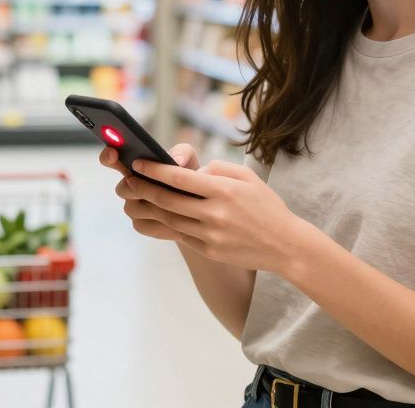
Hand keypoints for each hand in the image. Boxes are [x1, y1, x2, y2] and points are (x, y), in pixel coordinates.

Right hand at [101, 143, 199, 240]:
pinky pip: (143, 226)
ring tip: (175, 203)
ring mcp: (133, 207)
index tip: (113, 153)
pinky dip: (159, 222)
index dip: (108, 157)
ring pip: (132, 209)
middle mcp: (129, 186)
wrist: (198, 204)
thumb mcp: (189, 159)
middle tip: (154, 184)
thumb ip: (182, 152)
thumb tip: (176, 160)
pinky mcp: (142, 225)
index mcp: (135, 166)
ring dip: (152, 205)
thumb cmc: (189, 176)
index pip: (111, 160)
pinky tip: (179, 219)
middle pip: (122, 189)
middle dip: (137, 187)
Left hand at [116, 155, 310, 273]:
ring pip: (170, 219)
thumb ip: (217, 169)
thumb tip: (190, 172)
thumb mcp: (247, 177)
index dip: (154, 171)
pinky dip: (168, 224)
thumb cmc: (266, 206)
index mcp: (224, 191)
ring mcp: (211, 235)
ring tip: (138, 197)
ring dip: (150, 208)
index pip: (180, 178)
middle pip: (167, 200)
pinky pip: (181, 235)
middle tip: (128, 181)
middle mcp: (215, 213)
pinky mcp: (210, 251)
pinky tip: (159, 215)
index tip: (138, 164)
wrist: (286, 245)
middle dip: (143, 189)